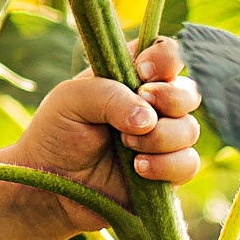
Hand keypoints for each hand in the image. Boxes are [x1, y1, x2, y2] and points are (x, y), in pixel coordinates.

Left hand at [2, 38, 203, 231]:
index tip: (144, 72)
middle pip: (188, 91)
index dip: (165, 58)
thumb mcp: (71, 100)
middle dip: (171, 98)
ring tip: (126, 144)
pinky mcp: (167, 173)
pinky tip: (138, 169)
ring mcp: (162, 140)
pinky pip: (188, 164)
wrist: (50, 187)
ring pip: (190, 129)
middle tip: (143, 105)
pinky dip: (166, 165)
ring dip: (161, 136)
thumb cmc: (56, 134)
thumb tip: (149, 118)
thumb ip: (109, 96)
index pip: (165, 53)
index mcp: (128, 77)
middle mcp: (151, 106)